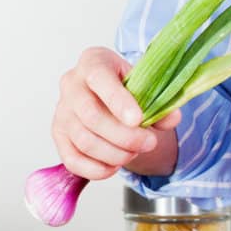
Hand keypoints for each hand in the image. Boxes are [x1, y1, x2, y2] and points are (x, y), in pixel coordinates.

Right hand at [51, 47, 179, 181]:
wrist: (108, 95)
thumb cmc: (128, 86)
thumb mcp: (147, 84)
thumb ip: (161, 101)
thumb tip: (172, 118)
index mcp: (93, 61)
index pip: (99, 78)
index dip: (118, 101)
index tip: (138, 119)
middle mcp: (71, 84)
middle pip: (92, 116)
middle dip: (124, 136)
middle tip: (150, 143)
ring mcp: (62, 111)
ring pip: (84, 140)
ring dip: (115, 154)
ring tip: (135, 153)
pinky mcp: (59, 135)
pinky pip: (72, 160)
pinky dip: (96, 169)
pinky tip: (115, 166)